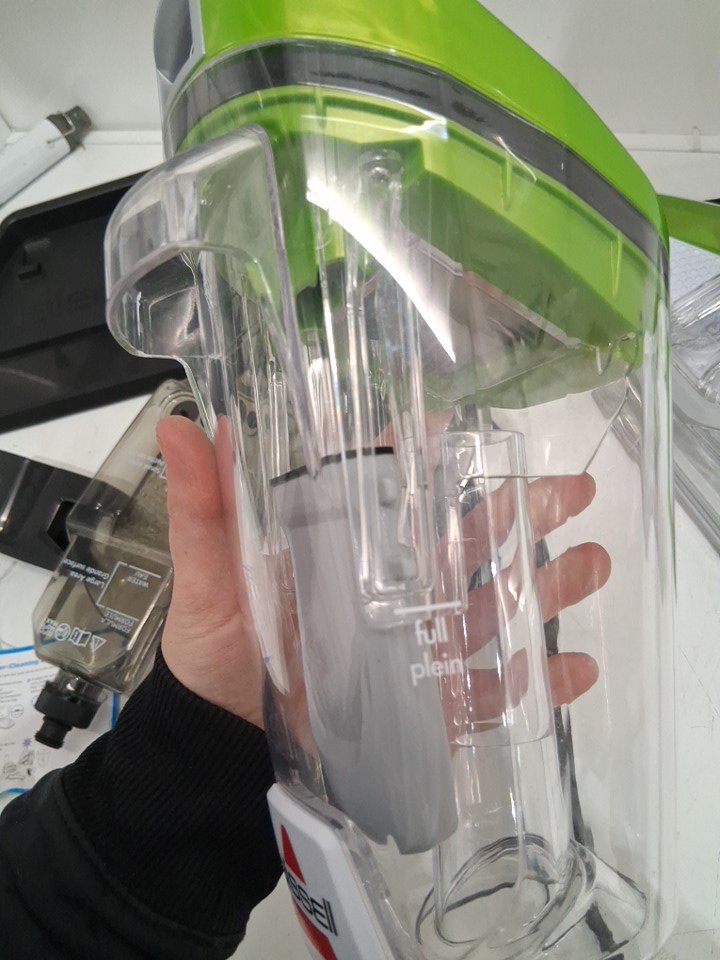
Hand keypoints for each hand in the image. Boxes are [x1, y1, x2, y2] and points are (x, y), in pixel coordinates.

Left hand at [157, 416, 606, 732]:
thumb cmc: (213, 650)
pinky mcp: (429, 704)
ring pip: (493, 607)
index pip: (400, 494)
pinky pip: (491, 690)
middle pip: (467, 541)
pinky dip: (538, 682)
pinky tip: (576, 668)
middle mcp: (392, 588)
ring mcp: (416, 646)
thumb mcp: (207, 573)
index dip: (437, 461)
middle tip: (572, 490)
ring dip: (548, 586)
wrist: (218, 745)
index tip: (471, 435)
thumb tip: (184, 427)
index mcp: (348, 548)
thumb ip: (203, 506)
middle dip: (523, 512)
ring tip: (591, 563)